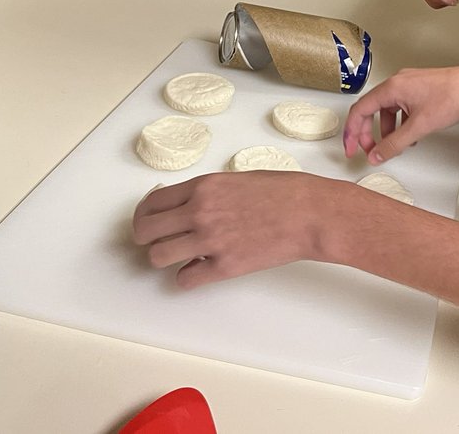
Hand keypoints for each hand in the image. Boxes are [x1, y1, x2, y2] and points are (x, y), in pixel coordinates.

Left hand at [131, 171, 350, 287]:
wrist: (313, 214)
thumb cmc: (287, 192)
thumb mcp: (241, 179)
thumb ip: (212, 193)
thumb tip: (194, 207)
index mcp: (205, 186)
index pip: (153, 202)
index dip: (145, 215)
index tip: (149, 222)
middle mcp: (200, 211)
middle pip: (145, 231)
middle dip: (146, 238)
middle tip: (157, 242)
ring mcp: (210, 240)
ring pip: (158, 257)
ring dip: (165, 259)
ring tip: (182, 257)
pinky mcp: (224, 266)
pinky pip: (184, 280)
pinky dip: (188, 278)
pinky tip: (200, 270)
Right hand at [343, 66, 458, 164]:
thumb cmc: (453, 97)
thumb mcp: (419, 127)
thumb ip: (394, 144)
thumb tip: (376, 155)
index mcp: (392, 87)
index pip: (360, 110)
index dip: (352, 133)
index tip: (352, 150)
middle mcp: (398, 82)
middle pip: (372, 110)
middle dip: (369, 133)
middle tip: (371, 151)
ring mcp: (410, 84)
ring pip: (388, 110)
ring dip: (387, 130)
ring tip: (397, 146)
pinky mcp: (421, 89)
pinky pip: (402, 108)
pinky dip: (401, 123)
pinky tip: (411, 136)